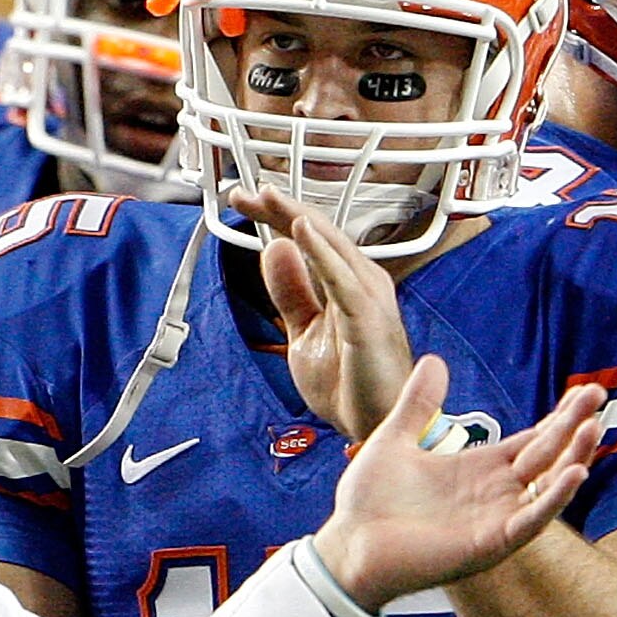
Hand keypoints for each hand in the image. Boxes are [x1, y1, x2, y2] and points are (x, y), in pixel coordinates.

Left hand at [239, 184, 412, 441]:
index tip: (242, 199)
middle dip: (280, 207)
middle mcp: (362, 280)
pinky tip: (300, 229)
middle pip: (318, 232)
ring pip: (330, 245)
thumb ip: (291, 292)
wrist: (374, 425)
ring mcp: (368, 297)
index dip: (275, 215)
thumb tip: (274, 250)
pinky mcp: (367, 318)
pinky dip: (322, 252)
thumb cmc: (350, 382)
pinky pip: (341, 278)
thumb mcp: (305, 331)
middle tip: (244, 190)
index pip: (308, 237)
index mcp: (346, 282)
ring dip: (298, 217)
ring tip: (269, 195)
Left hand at [313, 356, 601, 610]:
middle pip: (547, 454)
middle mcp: (495, 493)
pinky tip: (573, 474)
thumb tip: (434, 361)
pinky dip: (553, 499)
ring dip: (573, 458)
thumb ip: (418, 403)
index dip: (559, 417)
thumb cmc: (369, 501)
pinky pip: (530, 521)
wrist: (348, 545)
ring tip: (594, 427)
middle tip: (599, 393)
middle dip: (574, 426)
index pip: (533, 439)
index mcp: (480, 468)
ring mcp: (495, 519)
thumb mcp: (395, 438)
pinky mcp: (489, 543)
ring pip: (547, 486)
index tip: (586, 392)